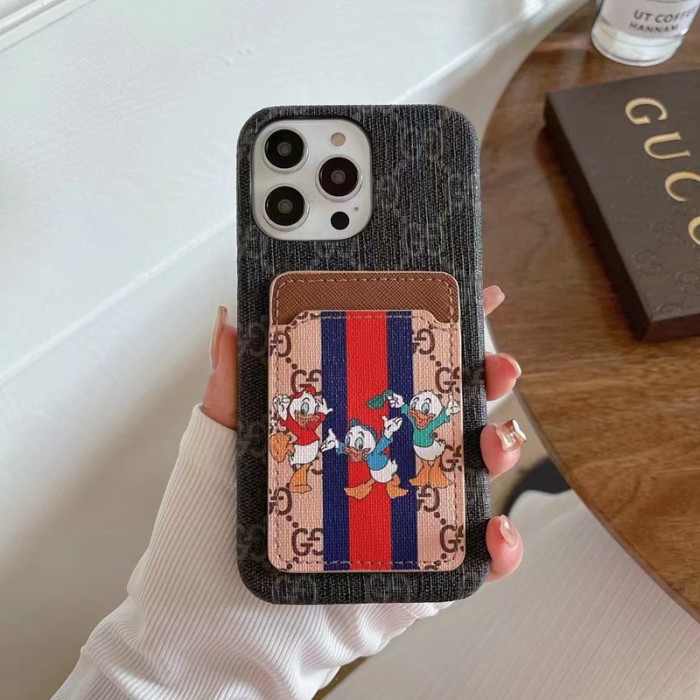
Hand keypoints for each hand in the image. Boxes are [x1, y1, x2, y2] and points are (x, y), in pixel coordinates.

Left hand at [203, 285, 524, 582]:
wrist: (214, 622)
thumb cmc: (215, 533)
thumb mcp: (222, 446)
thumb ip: (231, 385)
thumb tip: (229, 320)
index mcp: (351, 426)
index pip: (407, 370)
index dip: (445, 332)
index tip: (475, 295)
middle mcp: (387, 463)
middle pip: (454, 411)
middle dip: (489, 381)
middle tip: (496, 367)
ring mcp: (408, 514)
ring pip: (476, 473)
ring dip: (502, 449)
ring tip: (491, 440)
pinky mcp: (420, 572)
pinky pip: (477, 559)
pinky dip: (502, 547)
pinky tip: (496, 531)